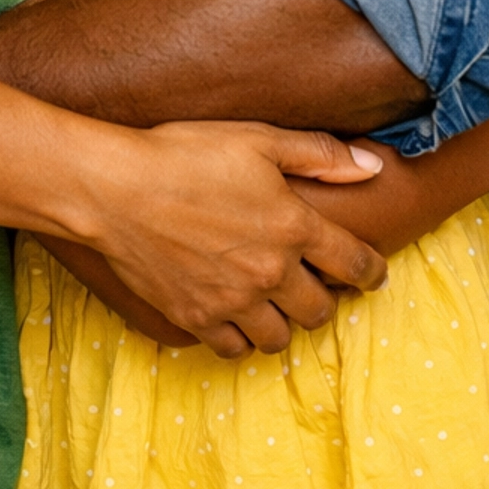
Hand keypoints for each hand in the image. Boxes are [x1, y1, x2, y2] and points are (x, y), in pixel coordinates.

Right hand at [82, 121, 385, 358]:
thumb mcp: (257, 139)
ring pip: (279, 338)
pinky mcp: (196, 318)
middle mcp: (270, 273)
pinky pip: (233, 349)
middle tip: (310, 285)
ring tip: (271, 304)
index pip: (354, 264)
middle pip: (319, 311)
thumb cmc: (185, 154)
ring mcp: (232, 301)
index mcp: (293, 227)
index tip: (371, 275)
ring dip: (282, 323)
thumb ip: (320, 155)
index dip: (371, 272)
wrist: (115, 189)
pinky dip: (239, 338)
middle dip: (322, 299)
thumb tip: (373, 167)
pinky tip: (232, 315)